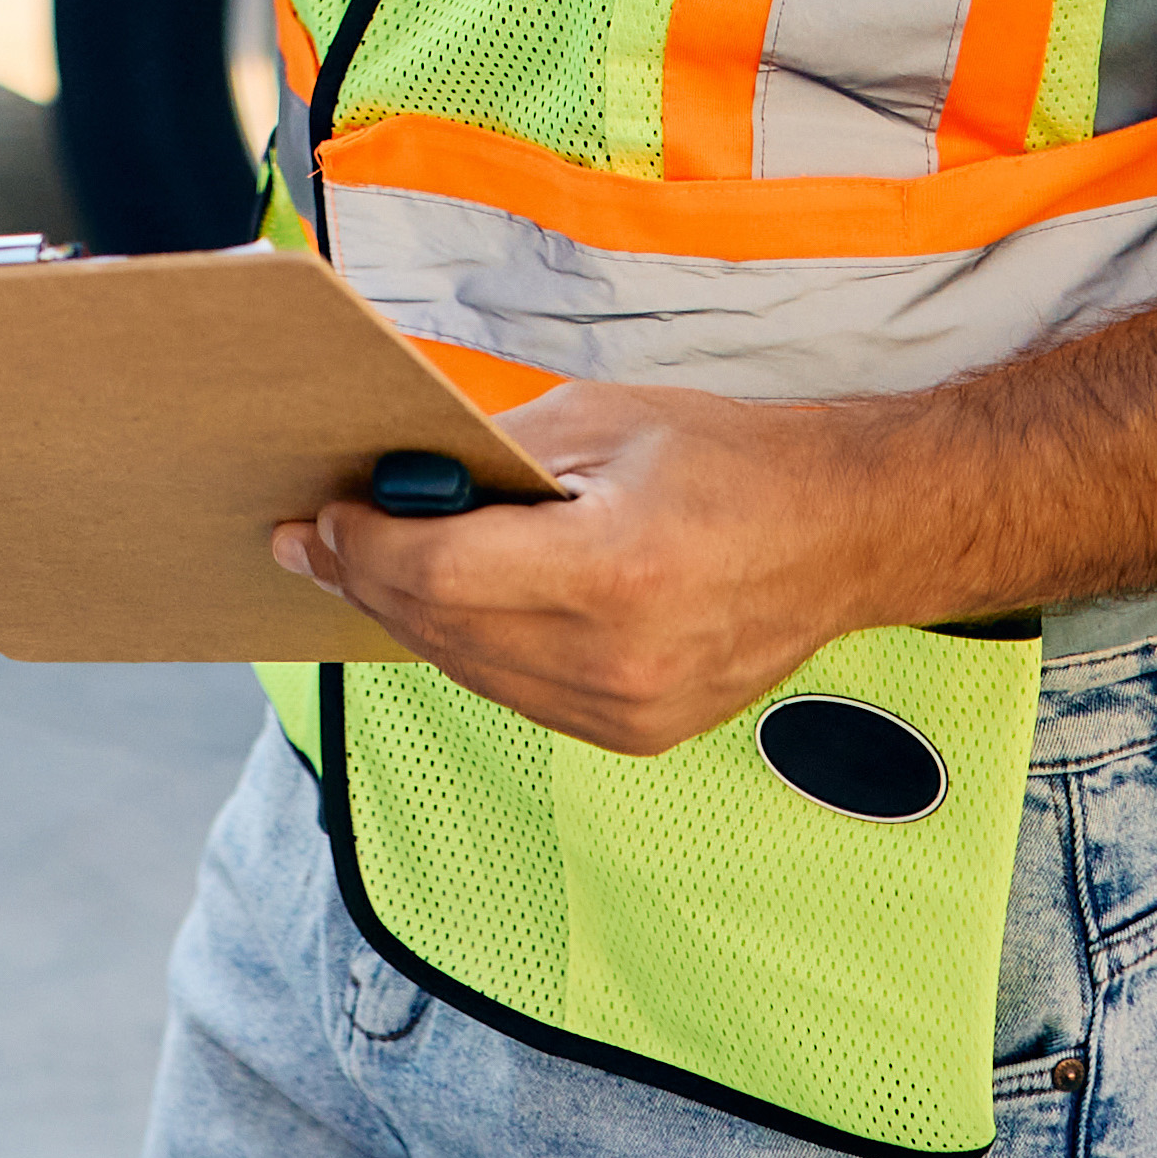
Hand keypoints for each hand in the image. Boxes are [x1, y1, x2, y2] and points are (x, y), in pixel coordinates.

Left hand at [270, 376, 882, 754]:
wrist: (842, 533)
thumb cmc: (726, 460)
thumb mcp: (601, 421)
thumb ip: (491, 456)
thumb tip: (392, 480)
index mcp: (615, 570)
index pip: (442, 573)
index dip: (368, 546)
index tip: (323, 518)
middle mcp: (622, 660)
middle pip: (443, 630)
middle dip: (369, 580)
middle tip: (314, 544)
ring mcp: (634, 711)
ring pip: (471, 672)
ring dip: (410, 619)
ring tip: (363, 570)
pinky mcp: (640, 735)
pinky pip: (518, 695)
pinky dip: (470, 650)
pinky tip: (442, 608)